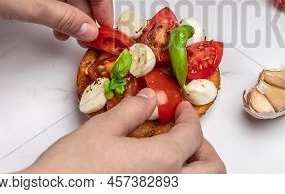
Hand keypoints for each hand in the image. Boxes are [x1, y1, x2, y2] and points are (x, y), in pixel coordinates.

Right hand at [21, 88, 225, 173]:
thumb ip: (132, 112)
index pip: (193, 135)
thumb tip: (148, 99)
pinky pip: (179, 192)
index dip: (190, 117)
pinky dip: (180, 180)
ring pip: (203, 186)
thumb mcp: (102, 131)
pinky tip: (158, 171)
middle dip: (205, 147)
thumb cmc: (71, 172)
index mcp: (164, 162)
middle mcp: (172, 187)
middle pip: (214, 169)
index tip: (182, 110)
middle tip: (187, 134)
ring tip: (177, 154)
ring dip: (198, 169)